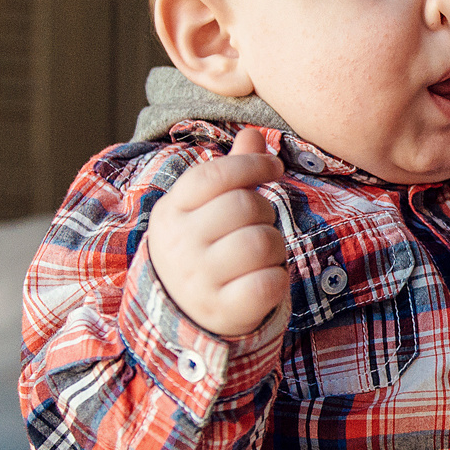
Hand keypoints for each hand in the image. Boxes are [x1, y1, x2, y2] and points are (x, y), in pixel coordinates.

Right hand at [147, 126, 289, 338]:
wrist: (183, 315)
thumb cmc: (204, 249)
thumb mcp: (204, 210)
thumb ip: (230, 173)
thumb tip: (253, 134)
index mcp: (171, 212)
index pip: (214, 175)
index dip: (251, 165)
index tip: (274, 168)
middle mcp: (179, 245)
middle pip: (243, 206)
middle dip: (265, 212)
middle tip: (260, 225)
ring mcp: (198, 281)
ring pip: (261, 243)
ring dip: (275, 247)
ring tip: (262, 256)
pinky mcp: (222, 311)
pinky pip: (269, 284)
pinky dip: (277, 280)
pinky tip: (263, 281)